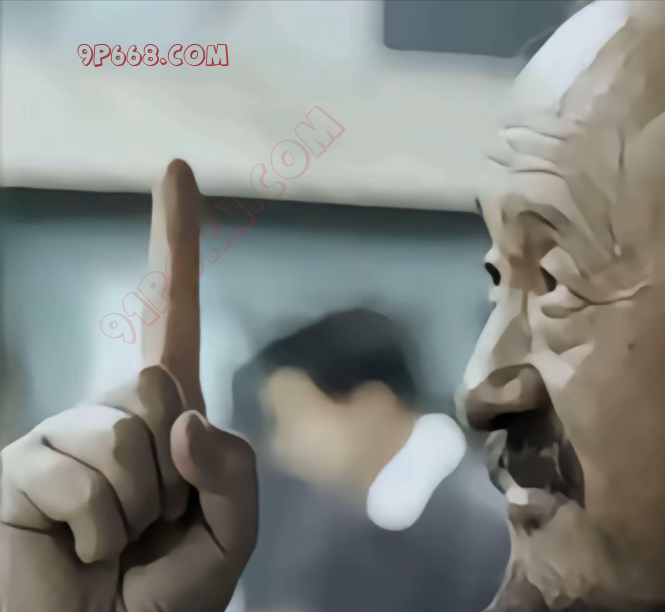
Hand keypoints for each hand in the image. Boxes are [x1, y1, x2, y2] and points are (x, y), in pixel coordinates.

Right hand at [0, 160, 257, 611]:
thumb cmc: (165, 595)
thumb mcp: (230, 533)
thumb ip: (234, 470)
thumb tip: (180, 415)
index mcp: (164, 413)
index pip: (171, 311)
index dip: (174, 243)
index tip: (175, 168)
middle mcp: (108, 408)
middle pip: (162, 384)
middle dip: (176, 469)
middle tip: (153, 522)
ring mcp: (59, 432)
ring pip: (128, 431)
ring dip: (139, 505)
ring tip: (115, 543)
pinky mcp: (19, 466)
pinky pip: (85, 476)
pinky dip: (101, 530)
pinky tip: (80, 553)